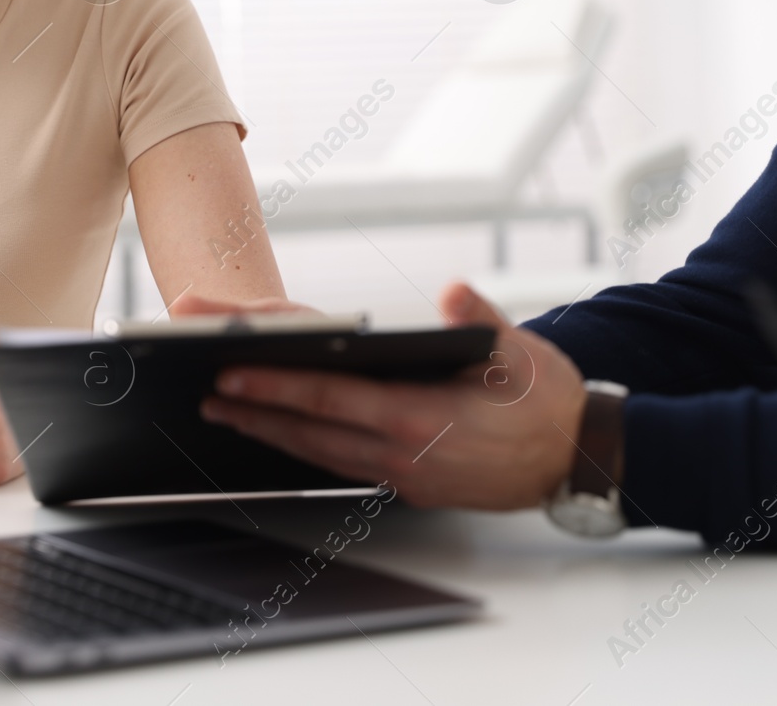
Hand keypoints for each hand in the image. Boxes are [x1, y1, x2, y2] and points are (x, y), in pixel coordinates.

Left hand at [197, 282, 588, 509]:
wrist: (581, 462)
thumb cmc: (549, 402)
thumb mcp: (522, 351)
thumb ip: (479, 318)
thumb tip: (452, 293)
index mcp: (422, 418)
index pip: (330, 397)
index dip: (275, 384)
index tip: (228, 370)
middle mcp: (402, 453)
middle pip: (308, 428)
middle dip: (248, 406)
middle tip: (195, 387)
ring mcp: (402, 474)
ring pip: (317, 453)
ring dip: (266, 432)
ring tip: (218, 410)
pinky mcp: (408, 484)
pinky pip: (340, 465)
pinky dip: (302, 448)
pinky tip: (278, 434)